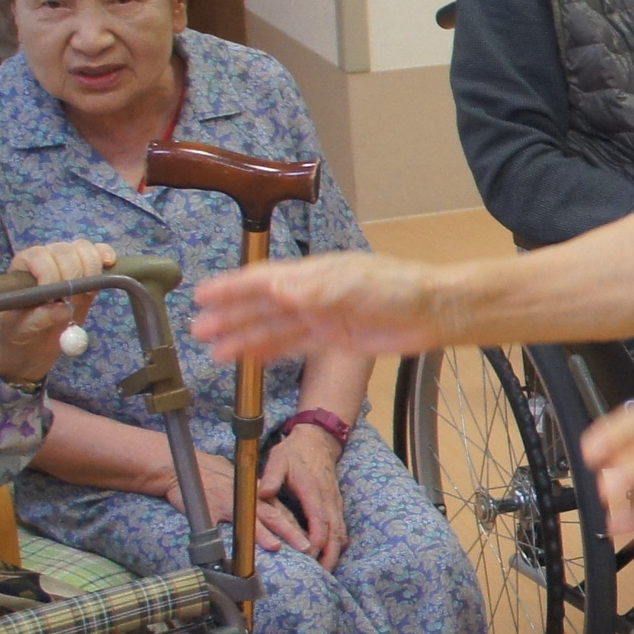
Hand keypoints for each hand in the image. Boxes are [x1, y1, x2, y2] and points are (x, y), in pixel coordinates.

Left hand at [0, 240, 118, 383]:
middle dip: (72, 274)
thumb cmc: (22, 329)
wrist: (36, 337)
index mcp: (24, 266)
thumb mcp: (22, 328)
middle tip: (72, 300)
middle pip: (64, 251)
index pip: (38, 257)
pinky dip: (106, 255)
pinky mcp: (88, 269)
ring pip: (83, 248)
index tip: (55, 299)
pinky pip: (98, 252)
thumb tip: (62, 309)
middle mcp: (46, 257)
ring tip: (88, 293)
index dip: (50, 274)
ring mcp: (68, 261)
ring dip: (91, 268)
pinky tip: (109, 264)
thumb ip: (38, 318)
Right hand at [185, 448, 310, 557]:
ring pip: (248, 520)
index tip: (313, 540)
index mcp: (257, 493)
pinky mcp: (206, 510)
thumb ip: (260, 499)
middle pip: (273, 515)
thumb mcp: (244, 484)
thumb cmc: (216, 475)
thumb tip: (277, 515)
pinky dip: (222, 542)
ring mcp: (226, 504)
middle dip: (290, 532)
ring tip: (276, 546)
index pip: (282, 510)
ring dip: (263, 534)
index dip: (298, 526)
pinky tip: (228, 555)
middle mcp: (246, 499)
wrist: (186, 465)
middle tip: (306, 547)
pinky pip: (214, 528)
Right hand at [193, 252, 453, 358]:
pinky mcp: (335, 339)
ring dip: (244, 338)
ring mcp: (322, 317)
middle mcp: (312, 294)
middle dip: (230, 316)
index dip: (232, 287)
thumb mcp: (355, 284)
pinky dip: (271, 351)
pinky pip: (295, 346)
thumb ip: (315, 290)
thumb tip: (275, 288)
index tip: (202, 295)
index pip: (263, 279)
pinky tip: (251, 359)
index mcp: (314, 274)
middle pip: (262, 305)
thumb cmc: (400, 288)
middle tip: (198, 328)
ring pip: (274, 328)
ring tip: (216, 351)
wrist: (434, 311)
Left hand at [258, 425, 348, 568]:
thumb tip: (262, 493)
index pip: (319, 521)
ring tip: (326, 571)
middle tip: (322, 574)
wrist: (318, 441)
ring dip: (335, 553)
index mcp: (314, 491)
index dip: (316, 541)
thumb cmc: (295, 452)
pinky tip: (330, 555)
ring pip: (341, 533)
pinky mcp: (336, 505)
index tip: (307, 556)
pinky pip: (341, 529)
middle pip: (335, 534)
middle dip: (330, 555)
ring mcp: (335, 503)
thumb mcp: (278, 460)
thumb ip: (270, 477)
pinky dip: (338, 545)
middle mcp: (328, 500)